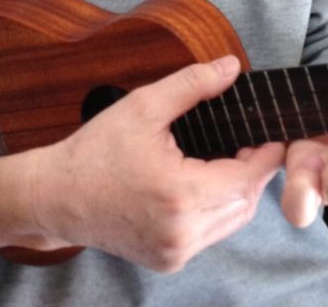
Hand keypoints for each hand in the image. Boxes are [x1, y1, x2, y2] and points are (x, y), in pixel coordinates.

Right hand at [30, 55, 286, 271]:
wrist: (55, 197)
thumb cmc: (95, 151)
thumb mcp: (143, 106)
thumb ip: (192, 84)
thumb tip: (232, 67)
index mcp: (180, 195)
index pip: (247, 179)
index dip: (265, 156)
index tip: (273, 135)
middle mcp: (182, 232)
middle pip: (245, 204)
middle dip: (253, 172)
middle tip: (250, 142)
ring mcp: (175, 252)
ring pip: (231, 222)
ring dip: (238, 193)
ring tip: (229, 160)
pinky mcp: (168, 261)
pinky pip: (210, 234)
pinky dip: (217, 210)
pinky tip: (205, 184)